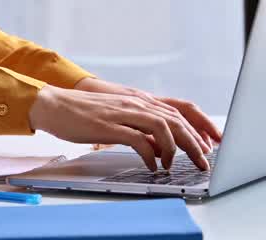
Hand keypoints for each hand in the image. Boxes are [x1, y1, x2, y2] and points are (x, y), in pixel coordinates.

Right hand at [72, 77, 222, 150]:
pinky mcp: (109, 126)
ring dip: (174, 148)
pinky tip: (152, 165)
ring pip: (162, 127)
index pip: (179, 109)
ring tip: (175, 165)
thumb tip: (158, 147)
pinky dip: (149, 154)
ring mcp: (123, 113)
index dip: (199, 126)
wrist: (54, 104)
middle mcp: (135, 103)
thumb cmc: (84, 113)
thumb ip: (140, 129)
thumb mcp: (118, 118)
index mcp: (139, 100)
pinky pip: (138, 140)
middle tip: (202, 162)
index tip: (211, 144)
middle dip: (194, 142)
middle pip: (176, 120)